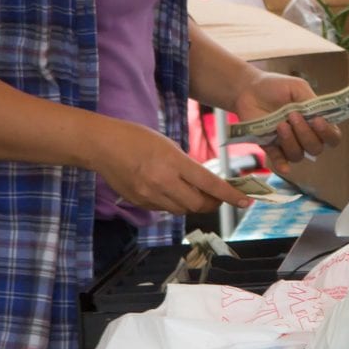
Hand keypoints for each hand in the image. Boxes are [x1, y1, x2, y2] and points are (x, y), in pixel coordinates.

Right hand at [93, 119, 248, 213]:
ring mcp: (148, 195)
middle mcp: (161, 182)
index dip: (230, 195)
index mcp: (173, 163)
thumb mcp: (168, 145)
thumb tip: (204, 184)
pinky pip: (164, 209)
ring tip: (197, 193)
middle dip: (213, 203)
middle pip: (197, 204)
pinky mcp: (138, 202)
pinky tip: (172, 192)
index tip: (245, 201)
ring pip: (181, 210)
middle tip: (219, 197)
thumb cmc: (137, 138)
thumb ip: (186, 166)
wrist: (102, 145)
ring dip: (193, 204)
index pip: (209, 184)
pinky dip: (174, 204)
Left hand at [232, 72, 342, 167]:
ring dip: (291, 141)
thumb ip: (311, 101)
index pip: (332, 136)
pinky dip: (282, 165)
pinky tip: (284, 167)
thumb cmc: (276, 87)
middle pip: (316, 148)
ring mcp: (288, 143)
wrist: (250, 89)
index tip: (318, 121)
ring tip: (280, 124)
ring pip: (298, 155)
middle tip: (293, 116)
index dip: (328, 133)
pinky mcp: (271, 147)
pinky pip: (279, 161)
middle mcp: (304, 135)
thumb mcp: (298, 87)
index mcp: (316, 121)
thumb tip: (321, 116)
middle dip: (306, 134)